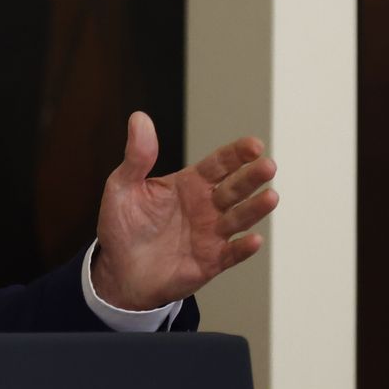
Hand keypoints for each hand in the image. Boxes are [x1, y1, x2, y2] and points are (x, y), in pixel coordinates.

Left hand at [91, 112, 277, 310]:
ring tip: (270, 197)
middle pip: (234, 188)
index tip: (254, 145)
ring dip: (255, 208)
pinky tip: (253, 240)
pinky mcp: (210, 262)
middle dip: (252, 177)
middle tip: (267, 166)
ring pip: (239, 219)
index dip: (236, 154)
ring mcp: (211, 234)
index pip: (219, 164)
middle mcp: (206, 206)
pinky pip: (231, 254)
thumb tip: (139, 117)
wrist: (118, 271)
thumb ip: (137, 156)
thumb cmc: (122, 226)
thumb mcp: (122, 187)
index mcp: (189, 184)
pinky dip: (243, 248)